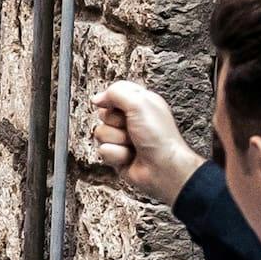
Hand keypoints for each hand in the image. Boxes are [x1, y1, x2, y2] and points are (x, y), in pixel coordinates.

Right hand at [80, 78, 203, 203]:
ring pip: (101, 133)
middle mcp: (131, 120)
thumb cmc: (159, 136)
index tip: (118, 107)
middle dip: (115, 122)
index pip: (115, 93)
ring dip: (117, 140)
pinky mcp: (117, 155)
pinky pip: (103, 151)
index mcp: (140, 103)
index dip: (112, 99)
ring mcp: (123, 139)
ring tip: (133, 145)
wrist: (163, 168)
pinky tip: (130, 157)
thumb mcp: (140, 103)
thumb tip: (97, 99)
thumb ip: (116, 92)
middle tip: (131, 128)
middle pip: (104, 114)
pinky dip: (117, 154)